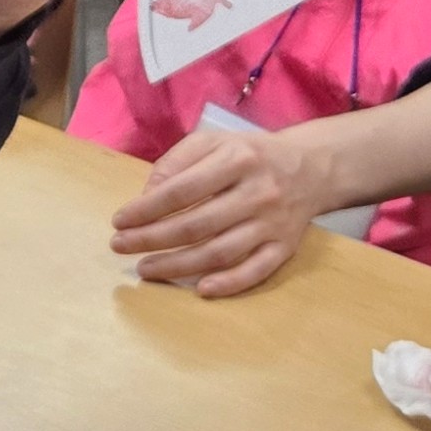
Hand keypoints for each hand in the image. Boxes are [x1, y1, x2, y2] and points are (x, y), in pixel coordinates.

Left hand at [109, 124, 329, 295]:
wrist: (311, 167)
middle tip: (121, 247)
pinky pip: (256, 271)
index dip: (146, 208)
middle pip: (197, 224)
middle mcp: (257, 192)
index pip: (181, 189)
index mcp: (236, 159)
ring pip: (220, 252)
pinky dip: (228, 283)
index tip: (119, 220)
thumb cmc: (249, 154)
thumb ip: (177, 161)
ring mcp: (273, 223)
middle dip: (152, 239)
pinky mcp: (285, 247)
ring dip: (178, 265)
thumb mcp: (213, 141)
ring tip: (146, 269)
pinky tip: (199, 289)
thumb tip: (147, 195)